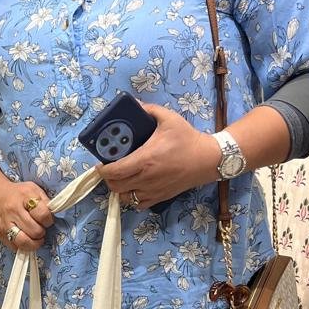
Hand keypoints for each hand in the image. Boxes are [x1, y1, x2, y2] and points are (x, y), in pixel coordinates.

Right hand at [0, 178, 53, 252]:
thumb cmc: (16, 193)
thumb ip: (45, 202)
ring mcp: (5, 224)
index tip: (47, 220)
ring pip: (24, 242)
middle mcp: (13, 210)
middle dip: (41, 232)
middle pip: (35, 231)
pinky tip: (25, 239)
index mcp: (24, 196)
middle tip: (40, 228)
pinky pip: (15, 247)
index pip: (43, 214)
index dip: (49, 220)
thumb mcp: (33, 189)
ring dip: (34, 243)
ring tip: (35, 237)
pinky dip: (23, 246)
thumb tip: (53, 217)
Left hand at [101, 104, 218, 209]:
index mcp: (145, 159)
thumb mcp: (168, 118)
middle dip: (108, 177)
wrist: (207, 159)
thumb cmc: (187, 139)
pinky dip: (132, 197)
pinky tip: (134, 186)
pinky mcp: (160, 198)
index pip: (115, 170)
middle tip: (110, 167)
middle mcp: (146, 178)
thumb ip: (149, 110)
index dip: (103, 168)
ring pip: (125, 197)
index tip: (101, 162)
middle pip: (115, 185)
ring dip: (119, 188)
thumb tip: (134, 104)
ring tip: (121, 176)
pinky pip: (138, 204)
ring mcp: (153, 190)